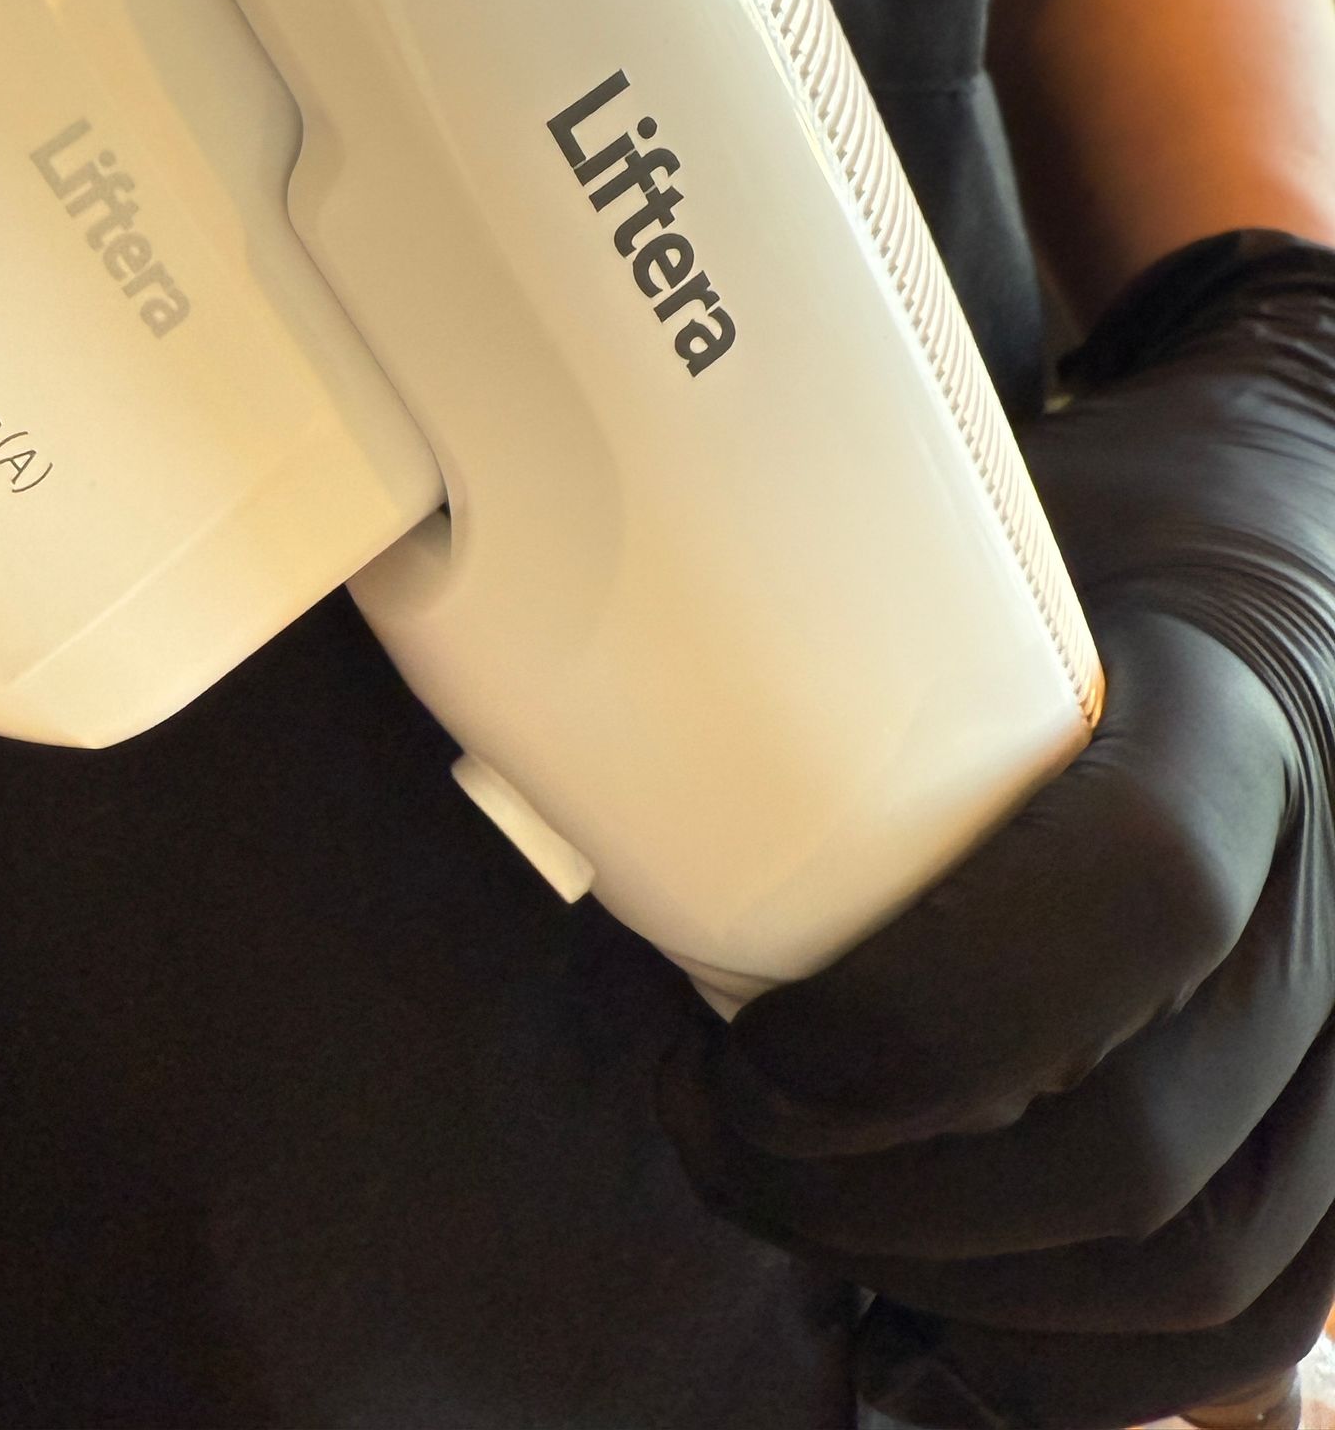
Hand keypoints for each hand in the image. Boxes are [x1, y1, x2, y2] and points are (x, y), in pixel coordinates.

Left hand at [661, 231, 1334, 1429]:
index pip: (1136, 885)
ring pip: (1191, 1277)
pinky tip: (928, 1296)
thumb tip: (610, 710)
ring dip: (954, 1287)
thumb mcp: (1007, 529)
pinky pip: (1256, 1330)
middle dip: (876, 1193)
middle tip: (720, 1129)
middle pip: (1138, 1149)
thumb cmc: (1125, 553)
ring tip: (800, 1200)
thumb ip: (869, 625)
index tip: (749, 1037)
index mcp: (1249, 721)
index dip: (917, 1011)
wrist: (1297, 562)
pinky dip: (1075, 1359)